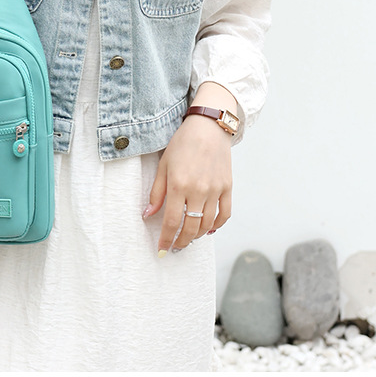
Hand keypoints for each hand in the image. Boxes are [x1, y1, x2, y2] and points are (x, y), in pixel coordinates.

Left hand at [143, 83, 235, 254]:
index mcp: (178, 185)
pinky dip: (216, 226)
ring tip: (188, 238)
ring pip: (207, 224)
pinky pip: (224, 214)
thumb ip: (157, 192)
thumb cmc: (182, 143)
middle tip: (174, 246)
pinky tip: (208, 229)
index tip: (161, 249)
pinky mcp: (227, 187)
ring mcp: (215, 190)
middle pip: (190, 227)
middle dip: (181, 241)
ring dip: (196, 236)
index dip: (166, 239)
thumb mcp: (163, 165)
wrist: (208, 127)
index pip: (171, 221)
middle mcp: (198, 190)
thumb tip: (148, 214)